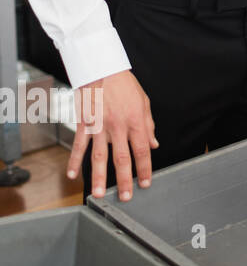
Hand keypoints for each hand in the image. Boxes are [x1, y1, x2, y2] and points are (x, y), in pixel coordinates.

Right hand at [67, 70, 157, 200]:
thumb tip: (154, 144)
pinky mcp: (84, 124)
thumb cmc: (124, 85)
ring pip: (99, 157)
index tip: (146, 183)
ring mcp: (99, 127)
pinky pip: (79, 145)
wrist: (102, 68)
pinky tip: (73, 175)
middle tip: (126, 197)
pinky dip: (74, 161)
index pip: (142, 150)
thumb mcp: (144, 102)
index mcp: (135, 122)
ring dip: (99, 177)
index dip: (145, 168)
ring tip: (100, 194)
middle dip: (124, 180)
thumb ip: (148, 125)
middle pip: (122, 159)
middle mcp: (117, 127)